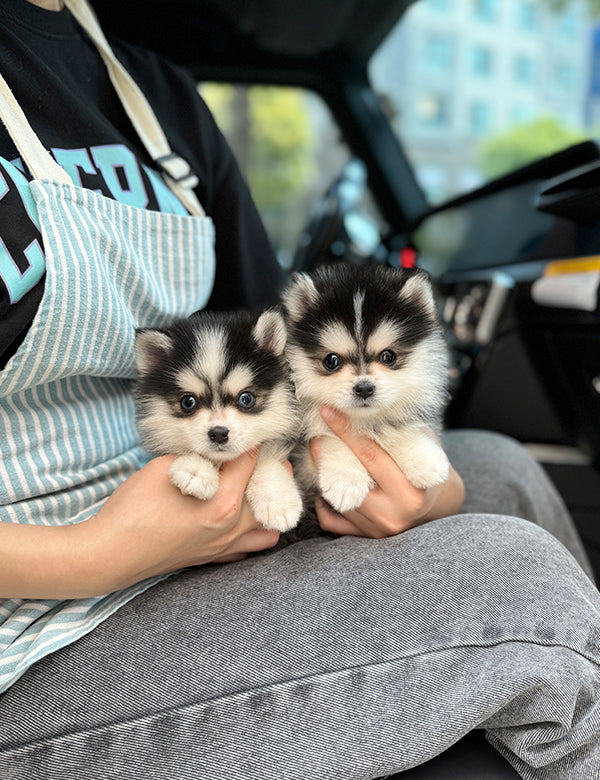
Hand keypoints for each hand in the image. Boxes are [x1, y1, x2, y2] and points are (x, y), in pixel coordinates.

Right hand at [0, 451, 278, 599]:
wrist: (110, 552)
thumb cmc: (133, 508)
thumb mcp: (165, 467)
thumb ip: (198, 458)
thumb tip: (213, 453)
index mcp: (224, 502)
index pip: (251, 463)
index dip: (249, 442)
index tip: (246, 432)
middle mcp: (231, 527)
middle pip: (268, 494)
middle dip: (266, 472)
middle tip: (255, 456)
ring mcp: (224, 547)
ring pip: (267, 528)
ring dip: (264, 505)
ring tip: (251, 488)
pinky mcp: (213, 558)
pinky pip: (248, 545)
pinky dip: (251, 529)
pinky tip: (235, 514)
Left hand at [311, 407, 464, 538]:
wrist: (437, 506)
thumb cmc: (428, 469)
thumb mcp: (425, 447)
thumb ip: (401, 432)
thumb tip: (368, 410)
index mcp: (411, 492)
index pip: (370, 455)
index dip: (346, 432)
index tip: (328, 413)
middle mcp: (392, 514)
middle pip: (347, 480)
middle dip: (326, 455)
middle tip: (315, 434)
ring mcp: (376, 529)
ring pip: (336, 500)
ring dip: (324, 476)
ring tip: (319, 456)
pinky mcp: (364, 537)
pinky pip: (330, 520)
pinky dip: (324, 502)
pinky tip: (326, 486)